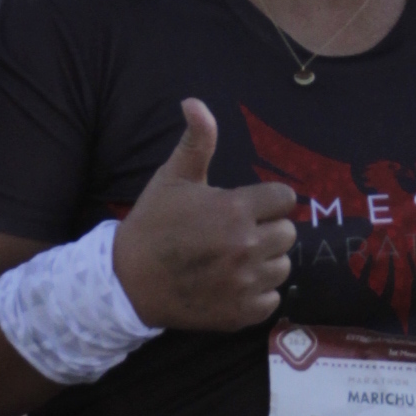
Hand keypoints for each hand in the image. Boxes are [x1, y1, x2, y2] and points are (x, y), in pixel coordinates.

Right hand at [113, 99, 296, 332]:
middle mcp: (247, 246)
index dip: (266, 201)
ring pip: (282, 266)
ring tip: (234, 258)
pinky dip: (257, 294)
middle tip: (236, 233)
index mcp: (235, 210)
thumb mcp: (173, 177)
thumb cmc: (153, 224)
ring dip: (264, 262)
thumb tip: (194, 101)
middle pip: (287, 233)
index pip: (284, 199)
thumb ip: (197, 140)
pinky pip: (271, 299)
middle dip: (266, 230)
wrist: (128, 280)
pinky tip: (232, 284)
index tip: (245, 207)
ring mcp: (245, 283)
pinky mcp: (242, 313)